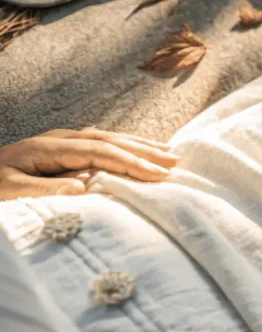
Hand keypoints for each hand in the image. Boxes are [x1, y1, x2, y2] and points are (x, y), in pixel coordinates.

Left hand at [0, 128, 178, 198]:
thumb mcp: (8, 192)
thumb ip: (43, 189)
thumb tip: (83, 186)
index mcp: (48, 147)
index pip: (99, 151)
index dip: (129, 162)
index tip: (156, 175)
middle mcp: (59, 138)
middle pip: (110, 140)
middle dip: (144, 150)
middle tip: (175, 161)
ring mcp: (61, 141)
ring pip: (109, 138)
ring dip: (139, 145)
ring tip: (168, 153)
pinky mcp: (61, 148)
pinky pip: (101, 143)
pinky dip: (125, 146)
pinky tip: (137, 148)